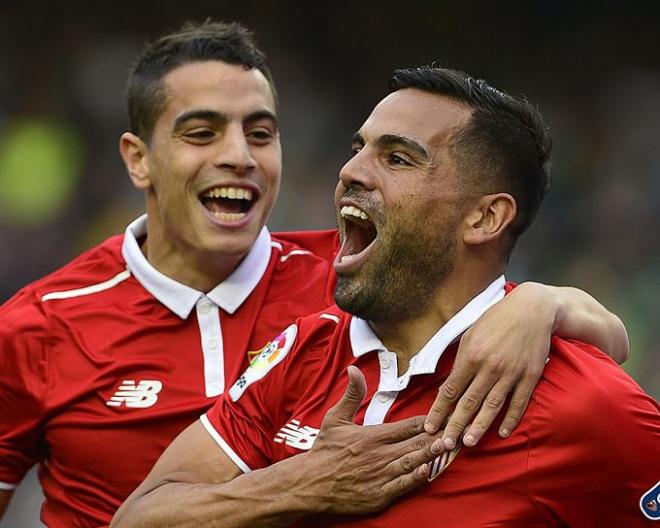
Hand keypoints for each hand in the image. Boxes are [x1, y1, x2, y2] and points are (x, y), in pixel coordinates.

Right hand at [304, 366, 443, 514]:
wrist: (308, 484)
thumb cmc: (323, 451)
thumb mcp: (335, 418)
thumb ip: (351, 395)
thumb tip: (353, 370)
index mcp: (372, 435)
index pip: (407, 426)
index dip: (427, 421)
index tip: (444, 415)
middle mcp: (379, 455)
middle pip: (415, 443)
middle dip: (437, 437)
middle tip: (457, 431)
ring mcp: (380, 476)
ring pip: (413, 463)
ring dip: (432, 455)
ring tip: (451, 448)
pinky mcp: (378, 496)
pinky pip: (402, 486)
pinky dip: (417, 478)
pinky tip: (430, 471)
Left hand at [424, 283, 552, 448]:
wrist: (532, 309)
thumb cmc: (497, 319)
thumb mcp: (471, 333)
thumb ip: (460, 359)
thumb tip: (448, 382)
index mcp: (471, 355)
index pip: (450, 389)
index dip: (439, 410)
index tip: (431, 425)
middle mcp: (489, 367)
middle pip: (469, 402)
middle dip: (455, 425)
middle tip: (445, 445)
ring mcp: (511, 373)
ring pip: (492, 406)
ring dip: (479, 426)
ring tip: (469, 442)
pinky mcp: (529, 376)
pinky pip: (519, 402)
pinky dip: (510, 418)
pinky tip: (502, 432)